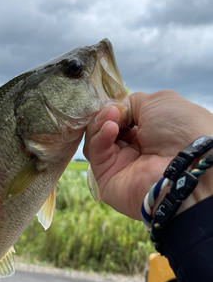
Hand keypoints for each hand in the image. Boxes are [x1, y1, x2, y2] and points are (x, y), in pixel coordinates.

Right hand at [83, 90, 212, 219]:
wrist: (185, 164)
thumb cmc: (179, 128)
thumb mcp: (158, 102)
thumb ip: (132, 103)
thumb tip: (116, 109)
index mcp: (150, 133)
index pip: (122, 119)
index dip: (114, 109)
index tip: (114, 103)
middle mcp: (135, 150)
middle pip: (105, 129)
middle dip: (105, 116)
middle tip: (111, 111)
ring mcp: (120, 165)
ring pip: (97, 141)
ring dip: (100, 125)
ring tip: (111, 118)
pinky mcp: (106, 179)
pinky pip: (96, 155)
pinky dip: (100, 139)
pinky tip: (110, 128)